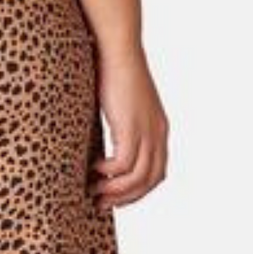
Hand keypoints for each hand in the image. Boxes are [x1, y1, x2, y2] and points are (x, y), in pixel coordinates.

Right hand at [88, 41, 167, 208]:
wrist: (117, 50)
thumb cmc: (114, 71)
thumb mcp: (122, 106)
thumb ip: (121, 126)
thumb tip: (103, 143)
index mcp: (159, 129)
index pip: (157, 173)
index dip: (138, 190)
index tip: (116, 196)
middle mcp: (158, 134)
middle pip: (151, 180)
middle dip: (126, 197)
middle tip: (103, 204)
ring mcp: (147, 132)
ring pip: (138, 177)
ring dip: (116, 190)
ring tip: (95, 192)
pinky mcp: (131, 128)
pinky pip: (123, 164)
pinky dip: (109, 173)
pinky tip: (93, 169)